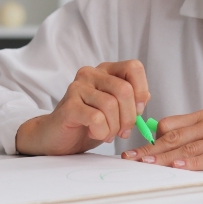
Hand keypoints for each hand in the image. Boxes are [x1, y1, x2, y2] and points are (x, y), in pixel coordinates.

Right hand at [15, 60, 149, 155]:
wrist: (57, 136)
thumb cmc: (88, 122)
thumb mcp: (115, 110)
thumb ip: (131, 100)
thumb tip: (145, 97)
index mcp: (105, 71)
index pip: (133, 67)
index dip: (141, 90)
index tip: (138, 110)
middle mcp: (91, 74)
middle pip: (125, 89)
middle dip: (129, 117)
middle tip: (123, 131)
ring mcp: (77, 88)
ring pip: (111, 105)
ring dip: (114, 127)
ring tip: (107, 134)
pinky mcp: (69, 106)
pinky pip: (96, 118)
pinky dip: (102, 132)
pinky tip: (94, 133)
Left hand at [120, 109, 202, 169]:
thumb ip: (197, 133)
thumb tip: (165, 140)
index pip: (170, 126)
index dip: (149, 140)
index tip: (132, 151)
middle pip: (175, 137)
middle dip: (151, 150)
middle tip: (132, 159)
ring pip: (191, 147)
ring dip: (167, 157)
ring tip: (148, 164)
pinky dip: (196, 162)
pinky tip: (182, 166)